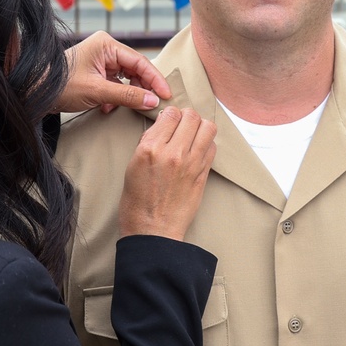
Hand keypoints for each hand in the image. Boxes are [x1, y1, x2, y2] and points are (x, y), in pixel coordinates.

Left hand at [54, 31, 172, 113]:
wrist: (38, 93)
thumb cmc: (62, 87)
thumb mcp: (97, 92)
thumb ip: (127, 96)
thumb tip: (153, 101)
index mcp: (106, 44)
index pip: (139, 61)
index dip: (155, 79)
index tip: (166, 95)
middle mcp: (106, 48)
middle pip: (136, 69)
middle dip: (144, 88)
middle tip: (155, 104)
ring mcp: (102, 60)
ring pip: (127, 77)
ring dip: (129, 94)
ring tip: (132, 107)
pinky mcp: (98, 71)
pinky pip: (117, 83)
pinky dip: (117, 96)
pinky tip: (110, 107)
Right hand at [119, 107, 216, 240]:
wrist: (153, 231)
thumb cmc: (137, 201)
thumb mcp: (132, 165)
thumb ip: (148, 141)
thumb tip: (163, 124)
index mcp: (151, 149)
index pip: (170, 114)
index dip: (170, 114)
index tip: (168, 120)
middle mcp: (173, 153)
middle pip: (191, 116)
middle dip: (186, 116)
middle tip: (181, 125)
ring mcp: (191, 164)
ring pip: (208, 128)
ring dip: (200, 127)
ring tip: (193, 134)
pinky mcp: (203, 175)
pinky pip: (212, 147)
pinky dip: (206, 144)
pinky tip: (197, 150)